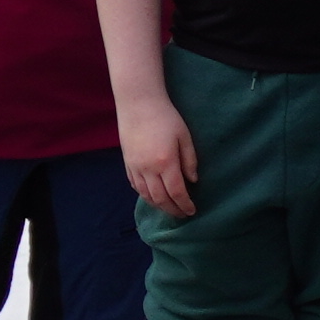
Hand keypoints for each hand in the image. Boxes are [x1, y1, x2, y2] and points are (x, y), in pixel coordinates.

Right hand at [122, 95, 197, 221]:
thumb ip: (190, 160)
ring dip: (159, 206)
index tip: (192, 211)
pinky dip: (145, 196)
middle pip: (160, 199)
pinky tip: (153, 197)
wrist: (138, 104)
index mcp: (166, 162)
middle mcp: (148, 169)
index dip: (185, 205)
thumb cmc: (166, 117)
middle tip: (182, 215)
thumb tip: (193, 181)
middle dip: (172, 210)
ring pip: (146, 195)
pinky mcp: (127, 164)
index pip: (177, 192)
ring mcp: (135, 167)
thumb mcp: (184, 136)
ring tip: (169, 209)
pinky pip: (135, 186)